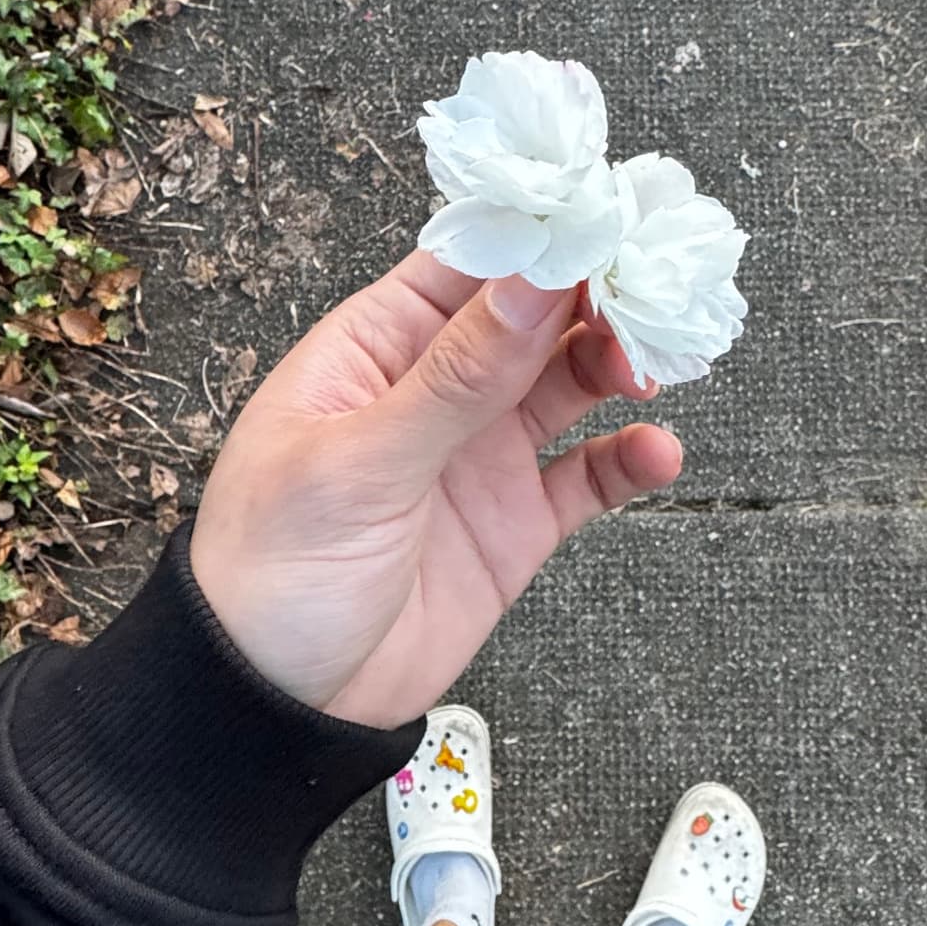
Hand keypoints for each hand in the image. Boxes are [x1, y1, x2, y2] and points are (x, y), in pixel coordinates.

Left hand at [189, 253, 683, 727]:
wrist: (273, 704)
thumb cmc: (271, 571)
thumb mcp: (357, 464)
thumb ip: (455, 377)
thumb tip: (533, 282)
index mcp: (375, 349)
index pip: (469, 264)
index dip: (539, 238)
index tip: (608, 221)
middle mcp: (434, 390)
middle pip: (536, 314)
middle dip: (599, 297)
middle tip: (652, 301)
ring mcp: (477, 455)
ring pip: (572, 383)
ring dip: (620, 365)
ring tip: (652, 372)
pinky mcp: (514, 525)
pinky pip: (588, 476)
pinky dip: (629, 459)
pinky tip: (655, 451)